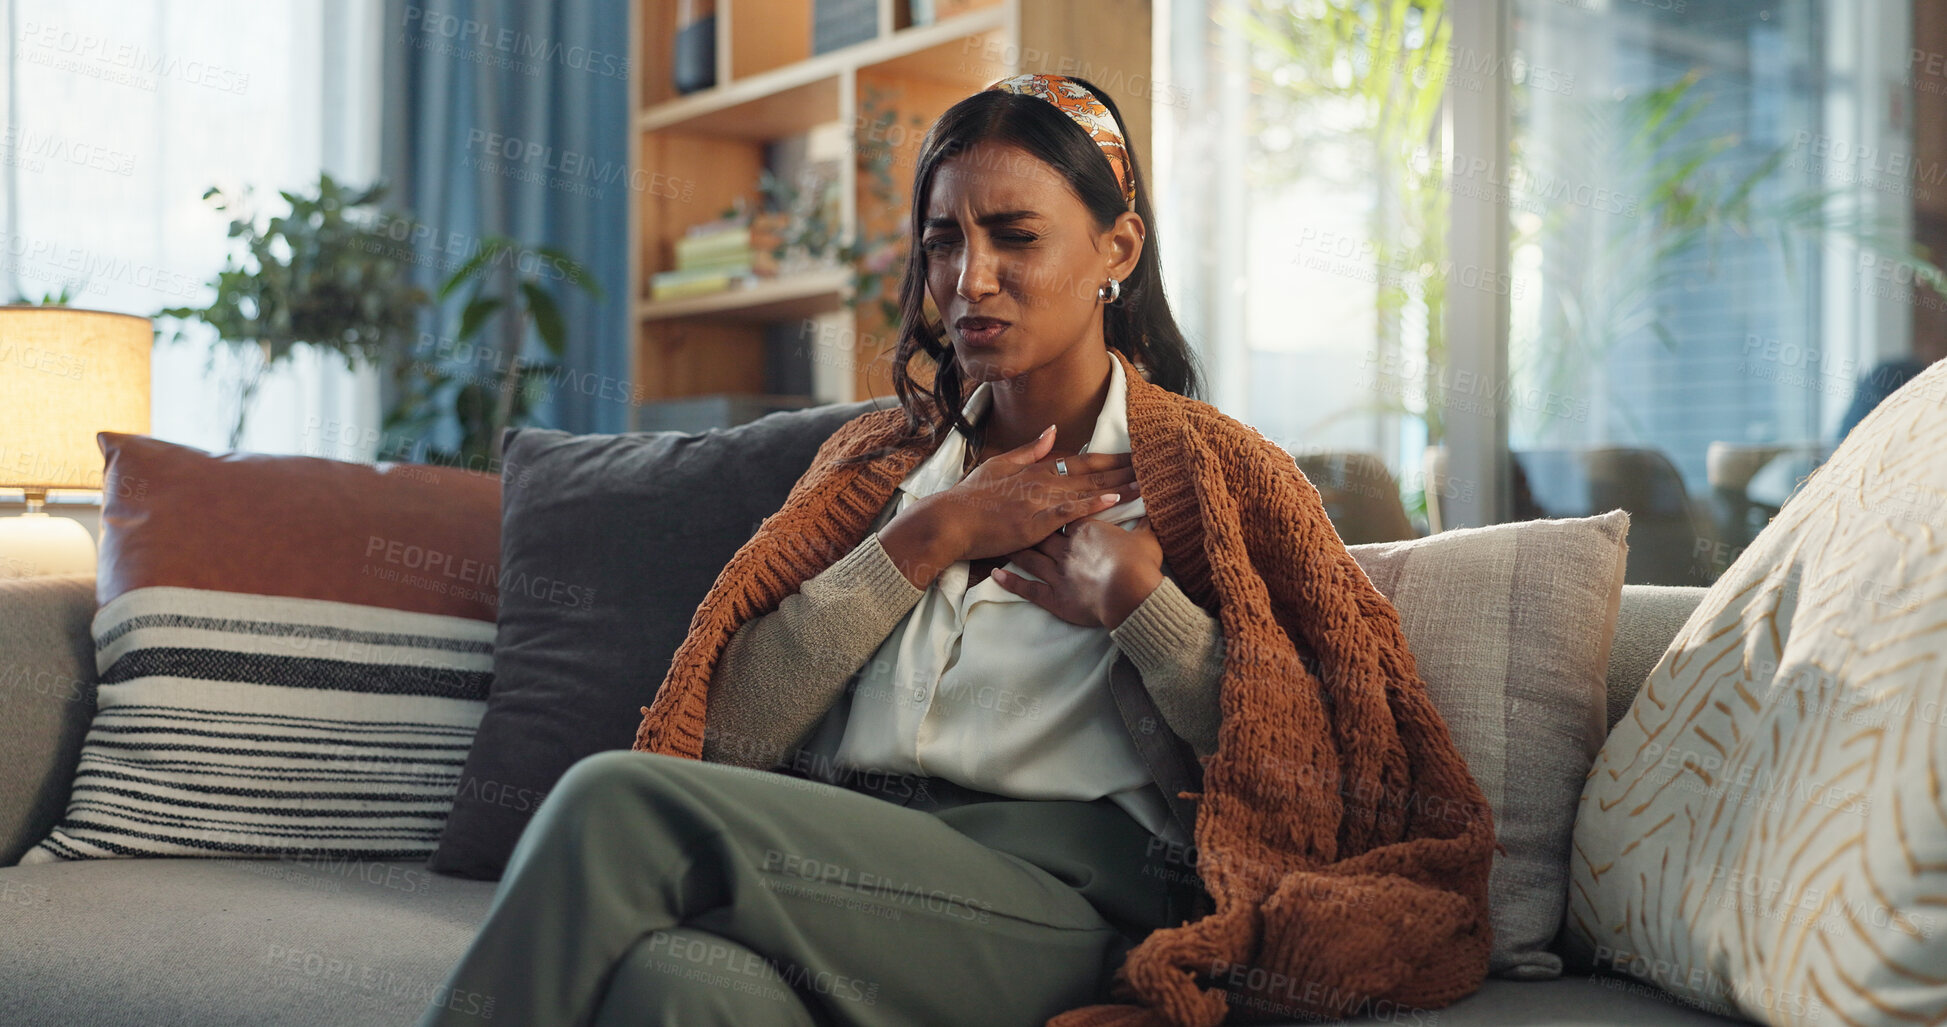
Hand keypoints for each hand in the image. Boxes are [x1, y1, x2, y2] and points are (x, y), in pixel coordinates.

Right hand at [928, 424, 1139, 561]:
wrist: (952, 520)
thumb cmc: (972, 496)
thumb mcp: (999, 464)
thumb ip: (1029, 450)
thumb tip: (1053, 431)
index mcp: (1036, 469)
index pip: (1081, 461)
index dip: (1109, 459)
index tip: (1132, 455)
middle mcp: (1043, 482)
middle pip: (1092, 475)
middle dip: (1123, 472)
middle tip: (1152, 467)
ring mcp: (1040, 501)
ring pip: (1087, 492)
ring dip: (1119, 488)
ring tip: (1145, 484)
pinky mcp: (1036, 522)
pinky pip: (1070, 512)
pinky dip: (1093, 505)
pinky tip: (1115, 502)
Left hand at [991, 515, 1163, 628]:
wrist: (1131, 593)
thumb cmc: (1140, 564)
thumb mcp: (1147, 539)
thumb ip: (1146, 523)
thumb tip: (1155, 508)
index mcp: (1085, 530)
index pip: (1066, 512)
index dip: (1056, 506)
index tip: (1046, 498)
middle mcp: (1065, 548)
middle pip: (1040, 532)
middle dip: (1026, 524)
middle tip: (1010, 515)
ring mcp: (1056, 572)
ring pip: (1029, 556)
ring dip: (1014, 549)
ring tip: (999, 541)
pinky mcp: (1053, 596)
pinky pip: (1027, 588)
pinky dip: (1010, 581)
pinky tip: (996, 574)